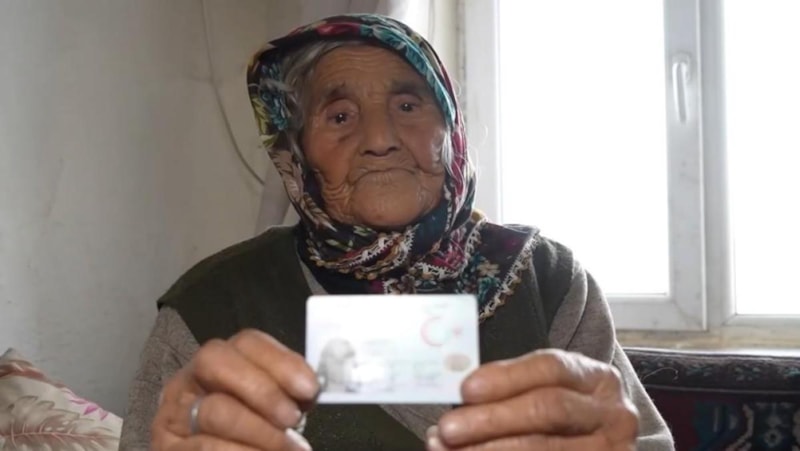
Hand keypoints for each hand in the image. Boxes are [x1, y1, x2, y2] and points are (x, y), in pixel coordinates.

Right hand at [151, 329, 319, 450]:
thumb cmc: (248, 438)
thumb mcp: (268, 410)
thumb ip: (285, 395)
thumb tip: (311, 390)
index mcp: (219, 363)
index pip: (246, 342)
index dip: (280, 361)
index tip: (309, 388)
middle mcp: (189, 380)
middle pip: (216, 361)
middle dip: (261, 388)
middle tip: (292, 418)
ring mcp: (173, 415)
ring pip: (215, 410)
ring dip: (260, 431)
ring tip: (291, 448)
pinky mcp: (168, 448)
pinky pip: (206, 446)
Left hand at [426, 349, 637, 450]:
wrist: (596, 446)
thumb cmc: (560, 419)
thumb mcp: (546, 393)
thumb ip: (509, 389)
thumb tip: (458, 397)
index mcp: (597, 379)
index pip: (551, 368)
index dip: (507, 378)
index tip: (465, 389)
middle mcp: (613, 415)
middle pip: (548, 410)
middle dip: (492, 420)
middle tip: (448, 429)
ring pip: (546, 449)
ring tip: (449, 450)